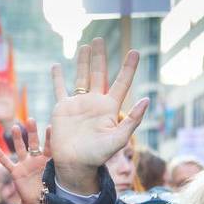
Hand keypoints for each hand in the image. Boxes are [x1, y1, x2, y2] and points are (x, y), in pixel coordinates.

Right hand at [0, 118, 50, 203]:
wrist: (36, 199)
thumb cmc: (47, 187)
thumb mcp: (54, 177)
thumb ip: (57, 167)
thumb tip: (69, 159)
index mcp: (45, 160)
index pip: (48, 147)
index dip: (49, 138)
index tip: (50, 127)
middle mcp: (34, 159)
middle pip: (32, 143)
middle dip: (32, 132)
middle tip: (30, 119)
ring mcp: (24, 165)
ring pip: (20, 149)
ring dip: (18, 139)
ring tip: (16, 128)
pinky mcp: (16, 172)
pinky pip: (7, 163)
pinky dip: (0, 156)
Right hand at [49, 38, 147, 193]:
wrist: (75, 164)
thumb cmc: (98, 156)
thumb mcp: (119, 139)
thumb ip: (132, 120)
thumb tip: (147, 99)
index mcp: (110, 108)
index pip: (122, 83)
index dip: (128, 68)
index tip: (134, 52)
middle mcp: (95, 102)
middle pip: (99, 74)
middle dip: (100, 57)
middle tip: (100, 39)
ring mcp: (78, 104)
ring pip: (81, 77)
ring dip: (83, 61)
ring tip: (85, 46)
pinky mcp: (63, 109)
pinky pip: (60, 89)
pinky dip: (57, 77)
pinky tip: (56, 65)